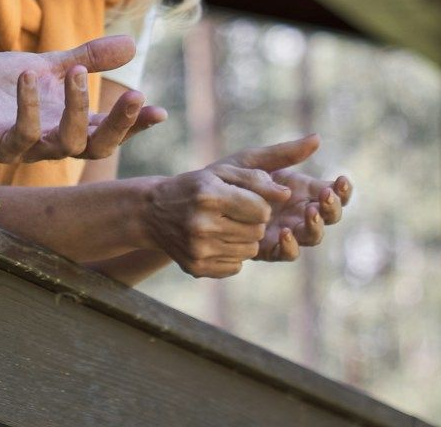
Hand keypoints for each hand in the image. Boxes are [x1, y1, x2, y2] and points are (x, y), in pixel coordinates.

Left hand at [0, 37, 167, 163]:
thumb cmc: (2, 83)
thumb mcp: (51, 66)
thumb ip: (89, 59)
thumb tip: (133, 44)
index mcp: (69, 125)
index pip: (110, 132)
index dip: (135, 125)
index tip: (159, 110)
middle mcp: (52, 142)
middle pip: (96, 147)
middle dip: (119, 124)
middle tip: (134, 95)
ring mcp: (25, 148)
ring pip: (64, 144)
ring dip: (77, 109)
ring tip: (77, 72)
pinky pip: (20, 135)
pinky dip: (29, 107)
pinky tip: (31, 77)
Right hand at [143, 150, 292, 278]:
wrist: (153, 212)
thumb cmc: (194, 187)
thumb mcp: (221, 172)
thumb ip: (256, 179)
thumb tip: (287, 195)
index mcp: (209, 196)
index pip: (261, 210)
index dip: (258, 204)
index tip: (244, 199)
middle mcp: (201, 225)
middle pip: (258, 232)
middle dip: (253, 222)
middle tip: (234, 213)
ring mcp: (198, 250)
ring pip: (249, 250)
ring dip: (244, 238)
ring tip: (223, 226)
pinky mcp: (197, 268)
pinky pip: (236, 266)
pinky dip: (231, 254)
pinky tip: (214, 241)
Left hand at [218, 136, 351, 262]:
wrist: (200, 200)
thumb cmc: (231, 176)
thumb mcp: (257, 161)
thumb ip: (285, 153)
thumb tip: (317, 138)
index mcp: (302, 191)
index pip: (333, 193)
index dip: (342, 190)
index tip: (342, 180)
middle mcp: (299, 213)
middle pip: (329, 216)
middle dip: (332, 207)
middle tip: (325, 196)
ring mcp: (288, 231)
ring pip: (313, 235)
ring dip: (316, 225)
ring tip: (310, 212)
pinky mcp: (271, 248)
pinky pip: (289, 252)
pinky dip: (291, 244)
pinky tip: (284, 232)